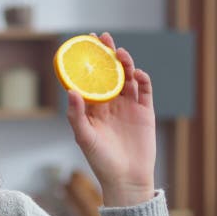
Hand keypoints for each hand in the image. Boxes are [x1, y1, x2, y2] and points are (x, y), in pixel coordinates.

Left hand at [65, 32, 155, 206]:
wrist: (127, 178)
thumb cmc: (100, 160)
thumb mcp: (84, 138)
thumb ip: (77, 115)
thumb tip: (71, 91)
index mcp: (92, 108)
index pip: (89, 79)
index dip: (86, 62)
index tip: (82, 45)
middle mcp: (110, 104)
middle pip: (108, 73)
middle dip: (106, 54)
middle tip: (102, 37)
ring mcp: (128, 106)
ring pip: (127, 78)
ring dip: (124, 64)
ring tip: (120, 54)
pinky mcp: (145, 112)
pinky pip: (144, 90)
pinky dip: (141, 79)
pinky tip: (136, 74)